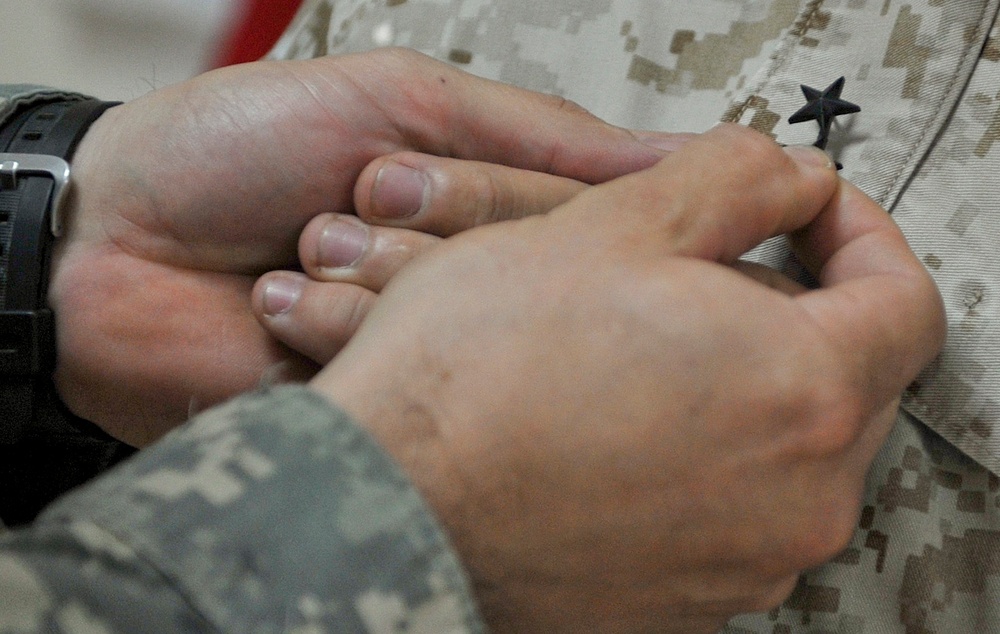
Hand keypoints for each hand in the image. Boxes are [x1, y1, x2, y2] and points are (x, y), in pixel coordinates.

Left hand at [49, 48, 683, 444]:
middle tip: (356, 200)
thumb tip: (676, 154)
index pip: (577, 222)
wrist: (109, 239)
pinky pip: (413, 389)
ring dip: (377, 281)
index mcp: (488, 209)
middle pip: (532, 284)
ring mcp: (422, 348)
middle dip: (435, 232)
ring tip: (306, 248)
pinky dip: (339, 336)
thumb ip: (538, 131)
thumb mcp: (395, 96)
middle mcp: (466, 285)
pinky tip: (284, 305)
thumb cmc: (233, 148)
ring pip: (478, 342)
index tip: (419, 181)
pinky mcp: (380, 407)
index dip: (506, 199)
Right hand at [291, 125, 943, 630]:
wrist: (384, 505)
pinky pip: (726, 512)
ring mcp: (741, 564)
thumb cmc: (474, 378)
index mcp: (801, 392)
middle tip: (702, 283)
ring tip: (641, 357)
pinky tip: (613, 429)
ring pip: (782, 450)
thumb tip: (788, 181)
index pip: (901, 299)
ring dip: (736, 391)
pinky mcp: (685, 604)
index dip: (860, 236)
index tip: (811, 220)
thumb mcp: (609, 226)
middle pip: (843, 381)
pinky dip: (695, 462)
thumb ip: (733, 183)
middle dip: (789, 316)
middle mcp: (794, 500)